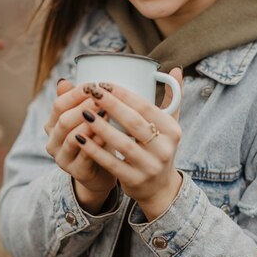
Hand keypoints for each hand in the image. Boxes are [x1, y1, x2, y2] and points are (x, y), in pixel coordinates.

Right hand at [44, 79, 116, 212]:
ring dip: (89, 123)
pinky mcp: (77, 172)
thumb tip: (63, 80)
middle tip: (101, 97)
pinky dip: (95, 143)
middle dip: (83, 106)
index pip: (59, 105)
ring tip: (106, 112)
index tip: (93, 85)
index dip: (75, 93)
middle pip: (63, 120)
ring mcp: (63, 158)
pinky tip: (107, 133)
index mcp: (52, 125)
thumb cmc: (95, 139)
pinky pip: (85, 155)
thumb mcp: (85, 118)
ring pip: (71, 138)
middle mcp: (53, 142)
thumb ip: (77, 101)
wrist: (101, 172)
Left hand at [73, 68, 183, 219]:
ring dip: (100, 126)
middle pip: (134, 123)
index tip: (105, 83)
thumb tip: (176, 68)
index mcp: (173, 130)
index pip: (146, 107)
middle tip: (91, 91)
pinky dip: (95, 150)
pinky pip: (111, 162)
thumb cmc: (160, 147)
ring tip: (83, 112)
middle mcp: (164, 148)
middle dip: (111, 105)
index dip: (124, 94)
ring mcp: (150, 166)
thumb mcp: (171, 125)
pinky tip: (80, 138)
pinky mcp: (134, 180)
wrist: (160, 188)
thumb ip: (173, 98)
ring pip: (122, 143)